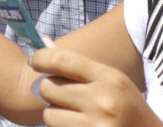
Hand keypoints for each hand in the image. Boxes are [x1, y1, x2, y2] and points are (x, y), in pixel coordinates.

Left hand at [30, 47, 161, 126]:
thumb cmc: (126, 107)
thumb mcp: (111, 80)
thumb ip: (77, 64)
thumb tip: (43, 43)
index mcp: (108, 78)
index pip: (60, 60)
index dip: (40, 58)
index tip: (36, 61)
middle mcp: (102, 101)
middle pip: (47, 87)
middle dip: (50, 90)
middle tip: (63, 94)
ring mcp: (96, 126)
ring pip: (48, 113)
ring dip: (55, 113)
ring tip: (75, 115)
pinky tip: (79, 126)